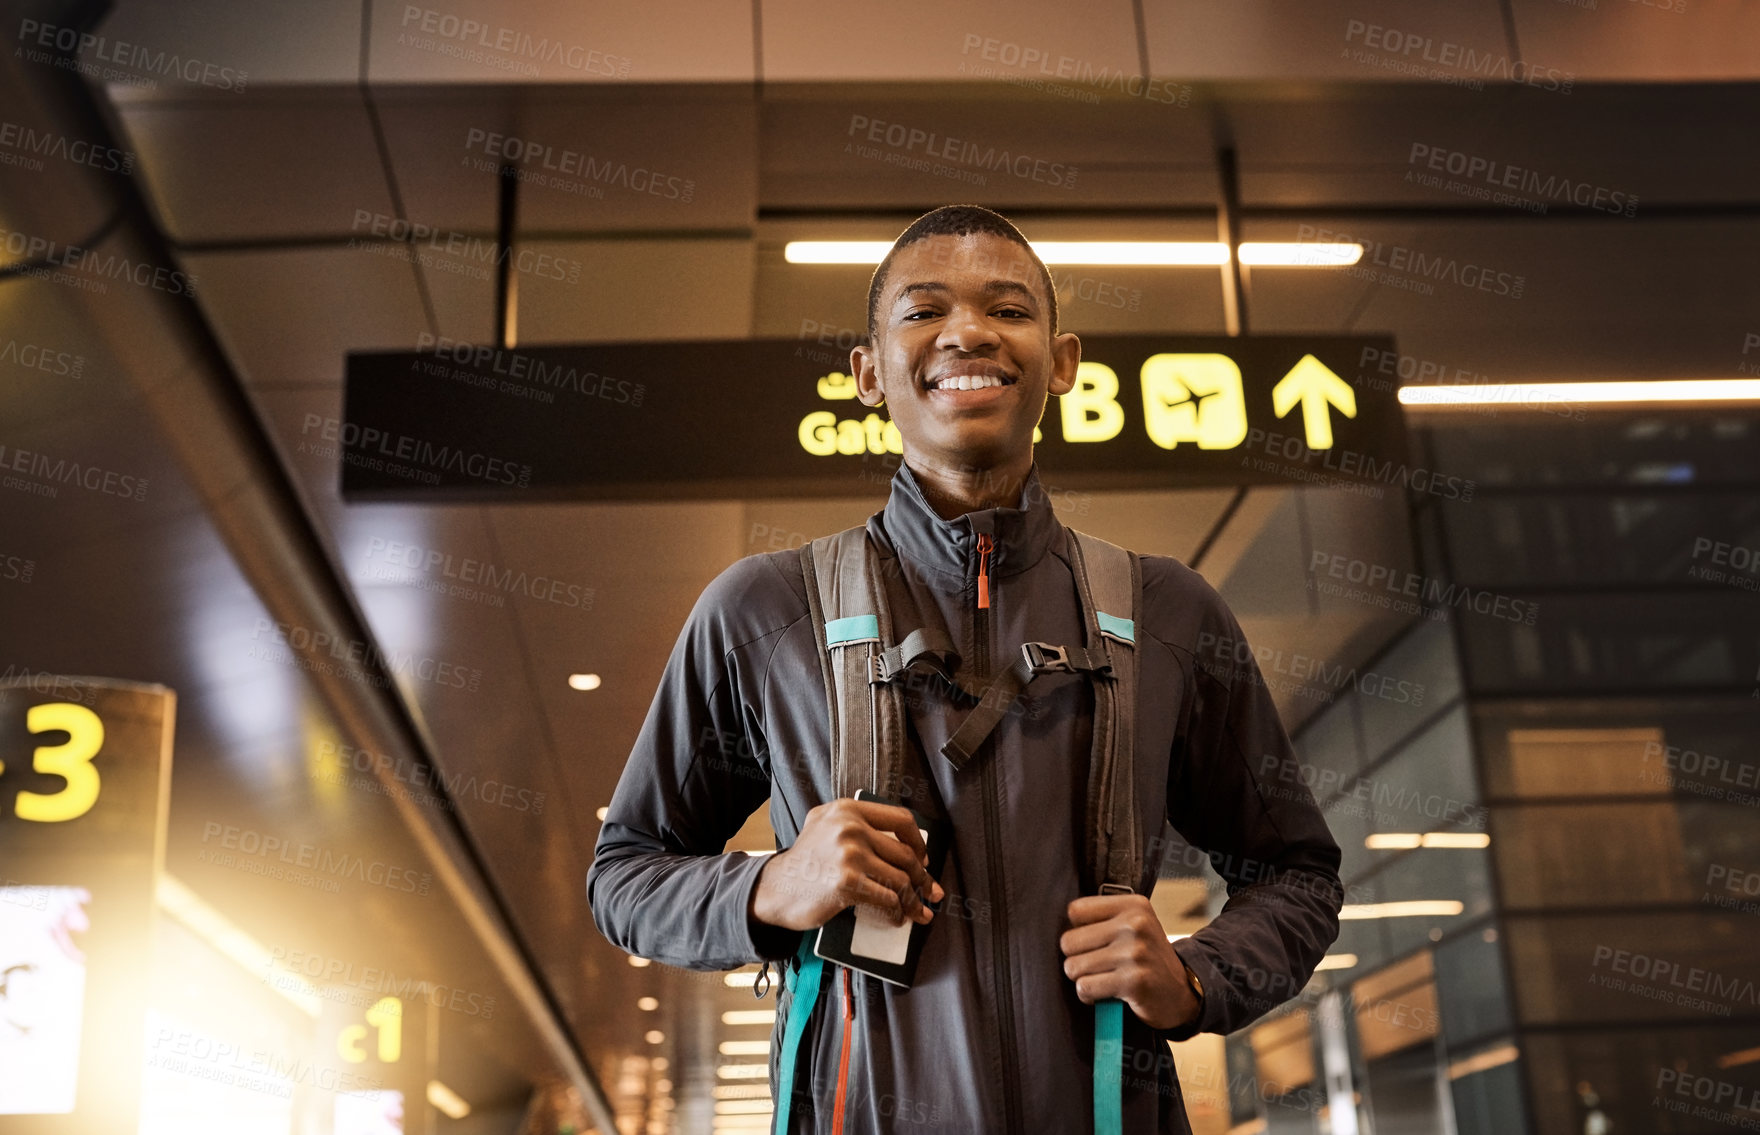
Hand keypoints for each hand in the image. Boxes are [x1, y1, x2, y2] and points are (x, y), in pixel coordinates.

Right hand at [751, 799, 943, 931]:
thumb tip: (905, 845)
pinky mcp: (847, 882)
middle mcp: (850, 827)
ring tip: (919, 912)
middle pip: (904, 854)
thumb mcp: (824, 826)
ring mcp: (849, 854)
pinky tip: (897, 918)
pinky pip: (887, 899)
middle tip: (931, 891)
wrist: (775, 888)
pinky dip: (897, 913)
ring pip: (900, 879)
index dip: (919, 842)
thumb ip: (857, 823)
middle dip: (923, 878)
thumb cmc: (805, 862)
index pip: (901, 819)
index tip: (923, 859)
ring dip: (914, 901)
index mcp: (848, 809)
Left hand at [1060, 894, 1199, 1030]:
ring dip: (1082, 979)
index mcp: (1133, 905)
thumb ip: (1102, 918)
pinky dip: (1088, 995)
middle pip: (1068, 941)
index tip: (1093, 942)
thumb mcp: (1135, 925)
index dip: (1077, 930)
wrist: (1182, 993)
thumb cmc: (1148, 958)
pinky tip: (1104, 994)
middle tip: (1096, 965)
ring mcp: (1135, 953)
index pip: (1075, 911)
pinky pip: (1085, 988)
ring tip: (1101, 979)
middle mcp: (1135, 924)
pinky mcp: (1133, 982)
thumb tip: (1056, 923)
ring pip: (1073, 967)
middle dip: (1076, 958)